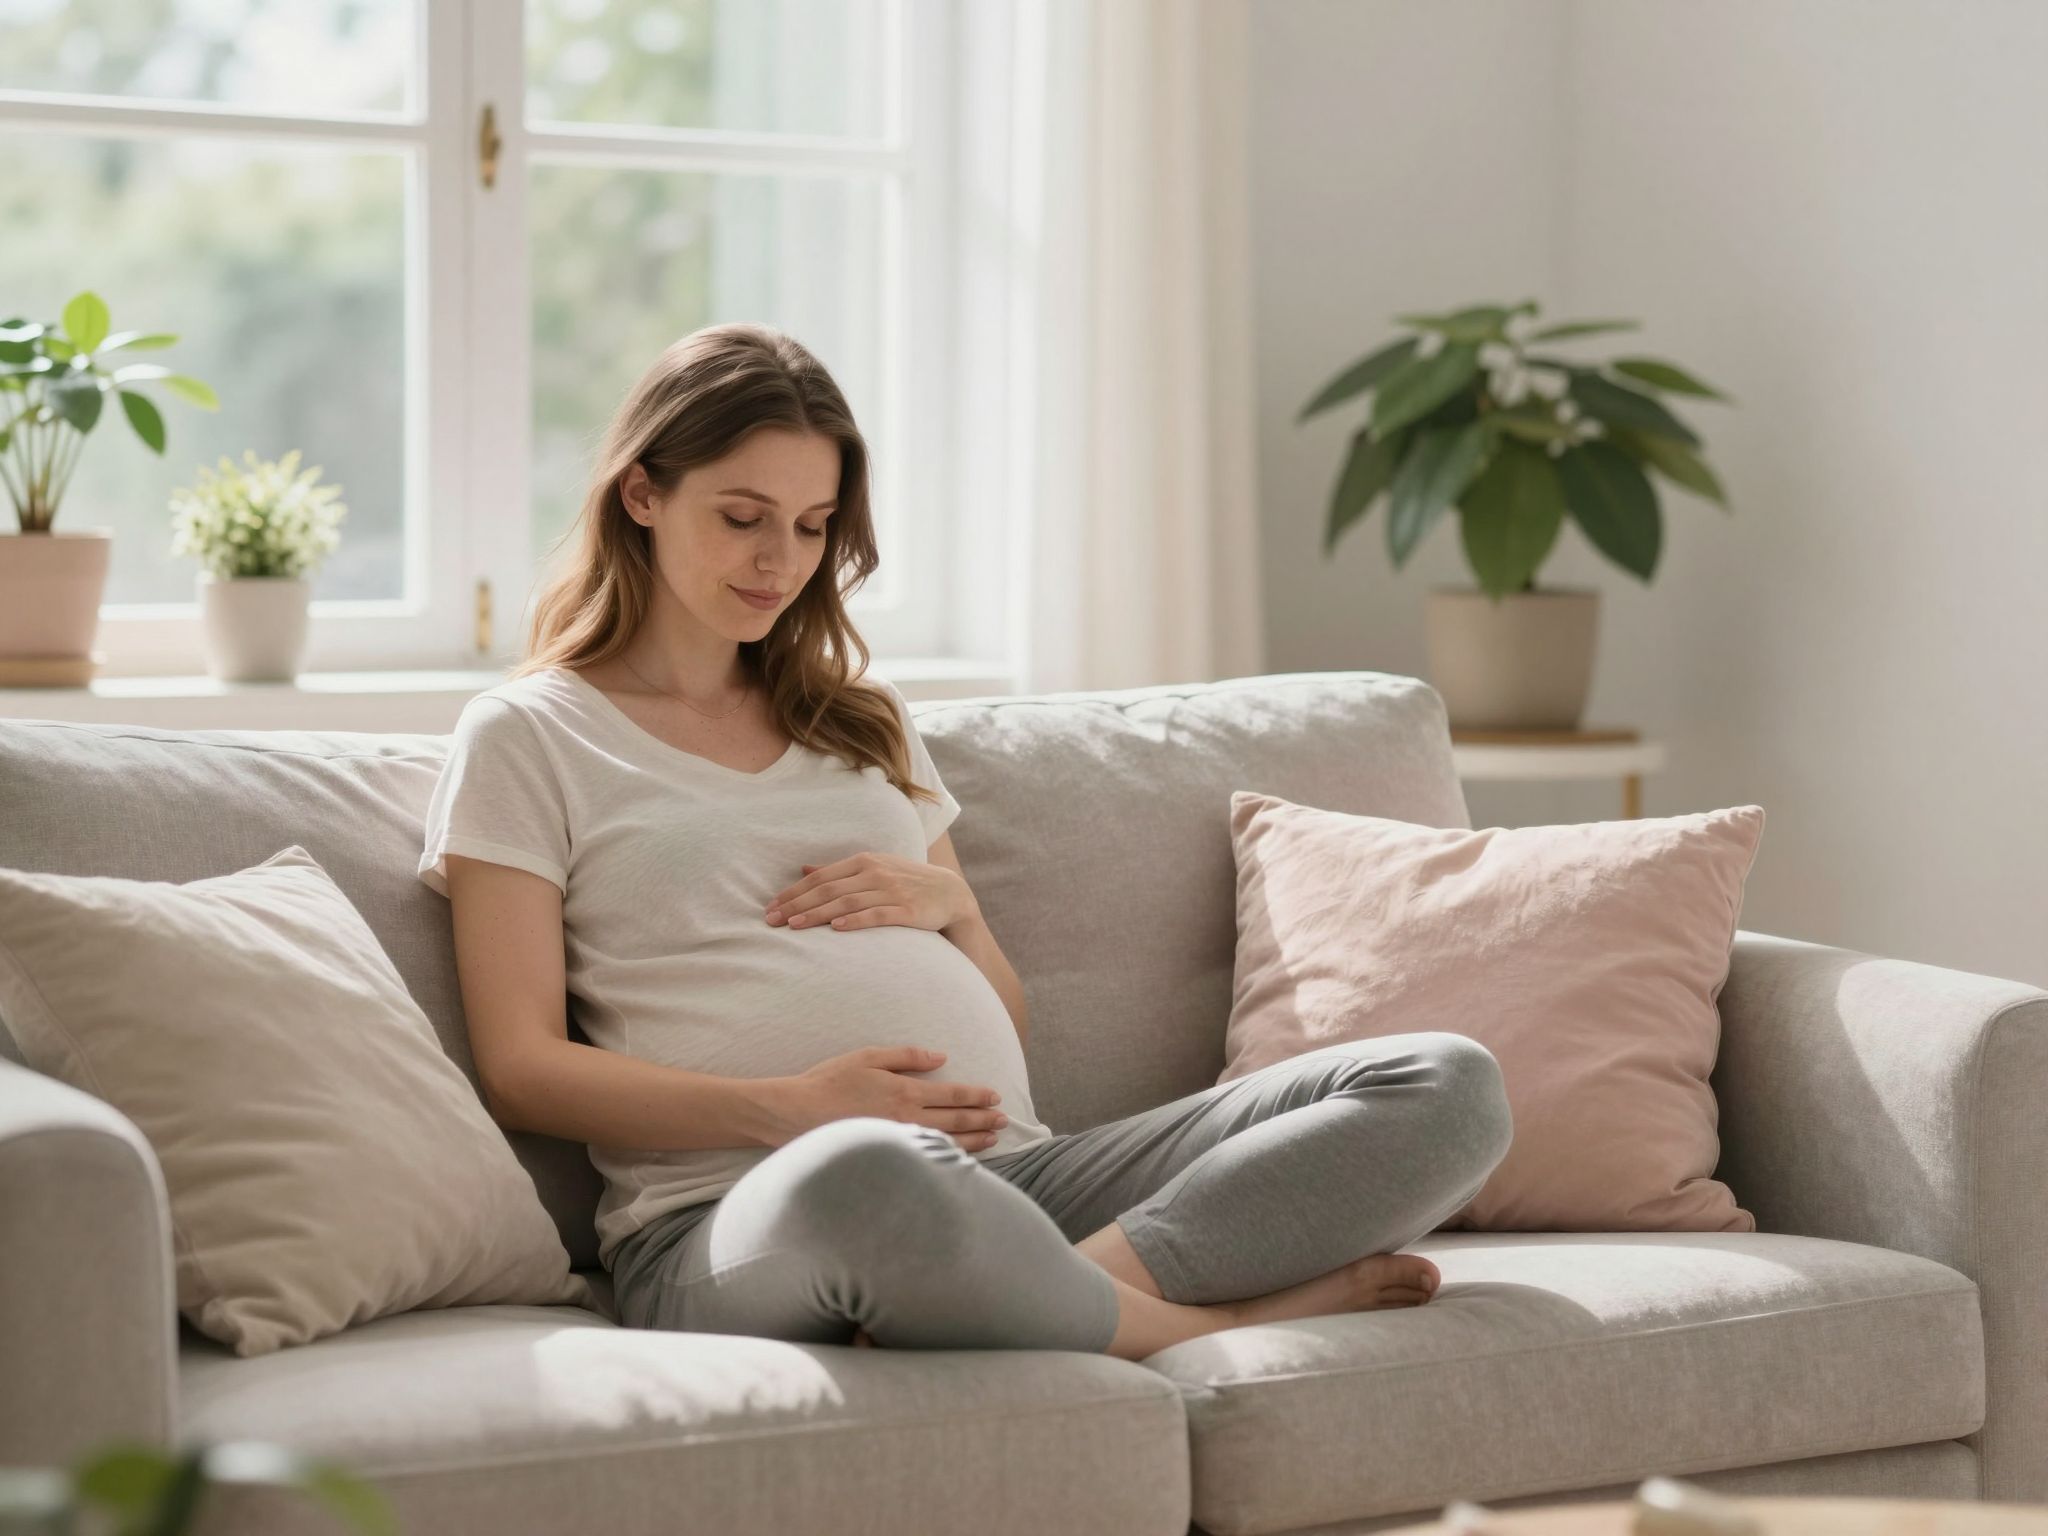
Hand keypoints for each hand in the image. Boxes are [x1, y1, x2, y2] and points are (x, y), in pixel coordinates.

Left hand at [766, 851, 973, 933]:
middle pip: (828, 889)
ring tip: (795, 927)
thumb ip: (839, 871)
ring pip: (847, 902)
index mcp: (864, 861)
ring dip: (818, 914)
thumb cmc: (905, 881)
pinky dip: (855, 920)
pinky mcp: (907, 910)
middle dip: (797, 905)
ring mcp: (892, 891)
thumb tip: (804, 869)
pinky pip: (877, 914)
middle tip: (772, 920)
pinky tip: (836, 928)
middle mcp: (875, 873)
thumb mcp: (873, 869)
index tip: (771, 907)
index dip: (794, 892)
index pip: (821, 877)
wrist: (950, 893)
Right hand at [766, 1045, 1009, 1150]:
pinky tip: (959, 1158)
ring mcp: (897, 1141)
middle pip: (955, 1121)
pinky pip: (925, 1157)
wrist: (797, 1113)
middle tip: (1003, 1121)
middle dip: (983, 1120)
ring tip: (992, 1139)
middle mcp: (906, 1119)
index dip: (977, 1097)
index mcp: (905, 1092)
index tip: (995, 1097)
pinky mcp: (886, 1155)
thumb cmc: (830, 1080)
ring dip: (973, 1141)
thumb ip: (907, 1057)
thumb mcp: (869, 1056)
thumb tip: (941, 1057)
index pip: (952, 1096)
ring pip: (945, 1143)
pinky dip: (947, 1157)